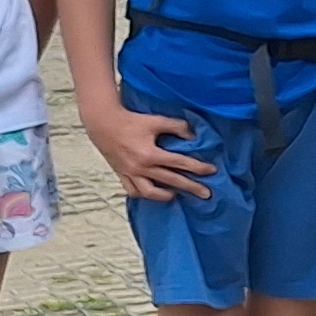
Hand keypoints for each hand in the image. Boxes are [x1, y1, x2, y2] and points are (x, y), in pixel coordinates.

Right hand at [85, 105, 213, 202]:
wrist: (103, 124)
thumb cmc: (131, 121)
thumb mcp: (156, 121)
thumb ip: (177, 127)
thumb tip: (194, 135)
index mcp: (150, 154)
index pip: (180, 163)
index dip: (198, 167)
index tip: (212, 171)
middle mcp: (140, 168)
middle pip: (171, 181)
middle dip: (191, 187)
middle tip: (206, 193)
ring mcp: (130, 173)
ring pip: (149, 192)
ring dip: (164, 195)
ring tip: (176, 194)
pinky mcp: (121, 174)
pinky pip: (133, 191)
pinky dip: (144, 194)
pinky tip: (153, 193)